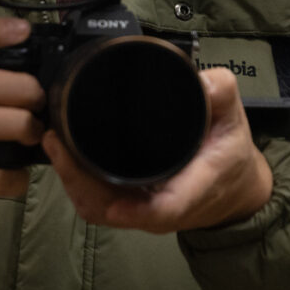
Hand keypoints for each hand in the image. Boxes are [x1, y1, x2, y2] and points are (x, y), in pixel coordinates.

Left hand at [42, 67, 272, 232]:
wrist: (233, 187)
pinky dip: (77, 185)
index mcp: (195, 187)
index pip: (166, 207)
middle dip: (81, 183)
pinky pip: (97, 204)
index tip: (112, 202)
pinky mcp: (130, 205)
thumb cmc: (230, 153)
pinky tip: (63, 157)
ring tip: (55, 143)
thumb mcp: (235, 118)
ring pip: (100, 208)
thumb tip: (202, 79)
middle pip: (115, 209)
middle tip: (58, 143)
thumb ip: (221, 93)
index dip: (137, 208)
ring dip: (73, 182)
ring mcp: (143, 209)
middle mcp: (163, 206)